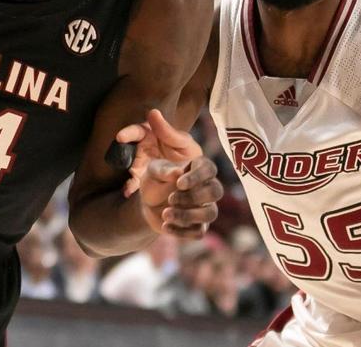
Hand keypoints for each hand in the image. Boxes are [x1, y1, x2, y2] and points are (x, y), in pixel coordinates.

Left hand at [117, 109, 222, 237]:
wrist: (145, 199)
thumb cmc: (153, 172)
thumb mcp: (152, 153)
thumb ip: (156, 135)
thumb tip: (159, 128)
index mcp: (200, 166)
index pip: (209, 169)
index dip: (197, 178)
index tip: (178, 183)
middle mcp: (207, 186)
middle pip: (215, 192)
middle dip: (193, 198)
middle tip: (169, 198)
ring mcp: (204, 206)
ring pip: (210, 214)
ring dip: (188, 216)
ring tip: (165, 214)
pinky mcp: (197, 225)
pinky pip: (199, 232)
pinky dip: (182, 231)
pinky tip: (165, 226)